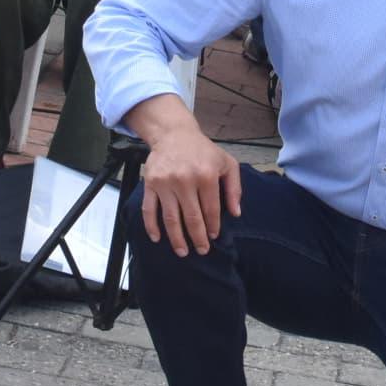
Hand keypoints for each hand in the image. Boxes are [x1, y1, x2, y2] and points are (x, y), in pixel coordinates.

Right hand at [135, 112, 242, 256]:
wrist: (174, 134)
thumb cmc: (203, 151)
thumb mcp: (227, 163)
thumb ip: (234, 188)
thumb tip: (236, 213)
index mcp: (207, 175)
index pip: (211, 210)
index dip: (212, 227)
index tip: (213, 237)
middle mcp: (185, 180)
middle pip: (192, 218)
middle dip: (197, 238)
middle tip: (201, 250)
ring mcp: (166, 183)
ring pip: (170, 218)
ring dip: (176, 238)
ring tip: (182, 251)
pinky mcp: (150, 184)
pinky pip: (149, 209)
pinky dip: (151, 226)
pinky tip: (157, 238)